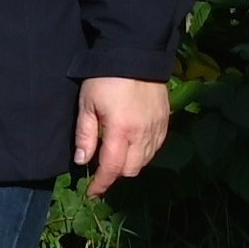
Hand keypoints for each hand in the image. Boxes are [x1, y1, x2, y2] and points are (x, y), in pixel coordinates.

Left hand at [72, 75, 171, 195]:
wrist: (137, 54)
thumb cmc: (105, 78)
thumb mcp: (87, 104)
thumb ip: (85, 135)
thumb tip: (83, 161)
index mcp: (121, 131)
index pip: (112, 169)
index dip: (101, 184)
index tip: (92, 192)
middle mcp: (143, 135)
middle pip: (131, 169)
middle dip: (115, 173)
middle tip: (102, 165)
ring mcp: (157, 129)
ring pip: (145, 161)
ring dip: (130, 163)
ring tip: (117, 154)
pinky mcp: (165, 122)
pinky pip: (156, 148)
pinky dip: (144, 152)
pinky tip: (133, 143)